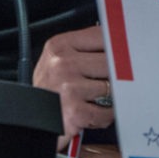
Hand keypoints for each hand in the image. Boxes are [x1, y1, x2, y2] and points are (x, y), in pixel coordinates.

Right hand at [32, 25, 113, 150]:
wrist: (30, 121)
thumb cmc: (48, 91)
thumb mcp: (56, 61)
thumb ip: (82, 50)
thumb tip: (117, 43)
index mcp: (58, 46)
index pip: (101, 36)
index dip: (118, 44)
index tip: (128, 49)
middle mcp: (62, 64)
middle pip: (110, 61)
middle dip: (114, 74)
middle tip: (109, 81)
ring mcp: (69, 88)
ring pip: (111, 86)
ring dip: (109, 97)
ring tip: (95, 99)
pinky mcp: (76, 112)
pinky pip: (107, 111)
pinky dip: (105, 116)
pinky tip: (93, 112)